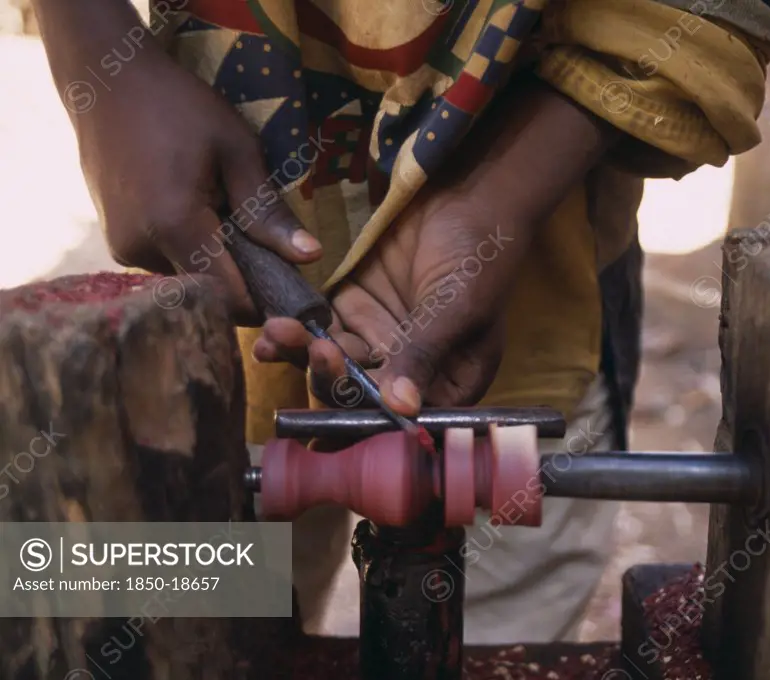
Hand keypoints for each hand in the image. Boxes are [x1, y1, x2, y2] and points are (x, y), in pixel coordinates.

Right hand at [73, 49, 321, 322]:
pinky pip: (168, 264)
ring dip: (216, 265)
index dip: (265, 301)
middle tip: (267, 247)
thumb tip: (312, 256)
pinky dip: (192, 253)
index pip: (230, 298)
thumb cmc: (180, 107)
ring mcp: (123, 248)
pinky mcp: (116, 244)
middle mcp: (141, 248)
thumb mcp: (238, 151)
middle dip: (243, 281)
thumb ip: (269, 211)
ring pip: (188, 281)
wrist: (106, 80)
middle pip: (210, 294)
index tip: (292, 288)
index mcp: (175, 226)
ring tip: (229, 220)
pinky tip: (202, 217)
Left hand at [253, 77, 617, 412]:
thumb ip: (424, 354)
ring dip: (304, 355)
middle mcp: (410, 368)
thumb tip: (401, 409)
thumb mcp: (457, 308)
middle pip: (362, 393)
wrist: (468, 193)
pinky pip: (321, 327)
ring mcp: (379, 337)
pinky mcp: (353, 306)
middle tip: (315, 352)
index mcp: (448, 381)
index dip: (370, 415)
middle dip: (331, 379)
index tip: (342, 397)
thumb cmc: (480, 255)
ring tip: (278, 337)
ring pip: (336, 361)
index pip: (404, 415)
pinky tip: (274, 328)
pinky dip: (298, 331)